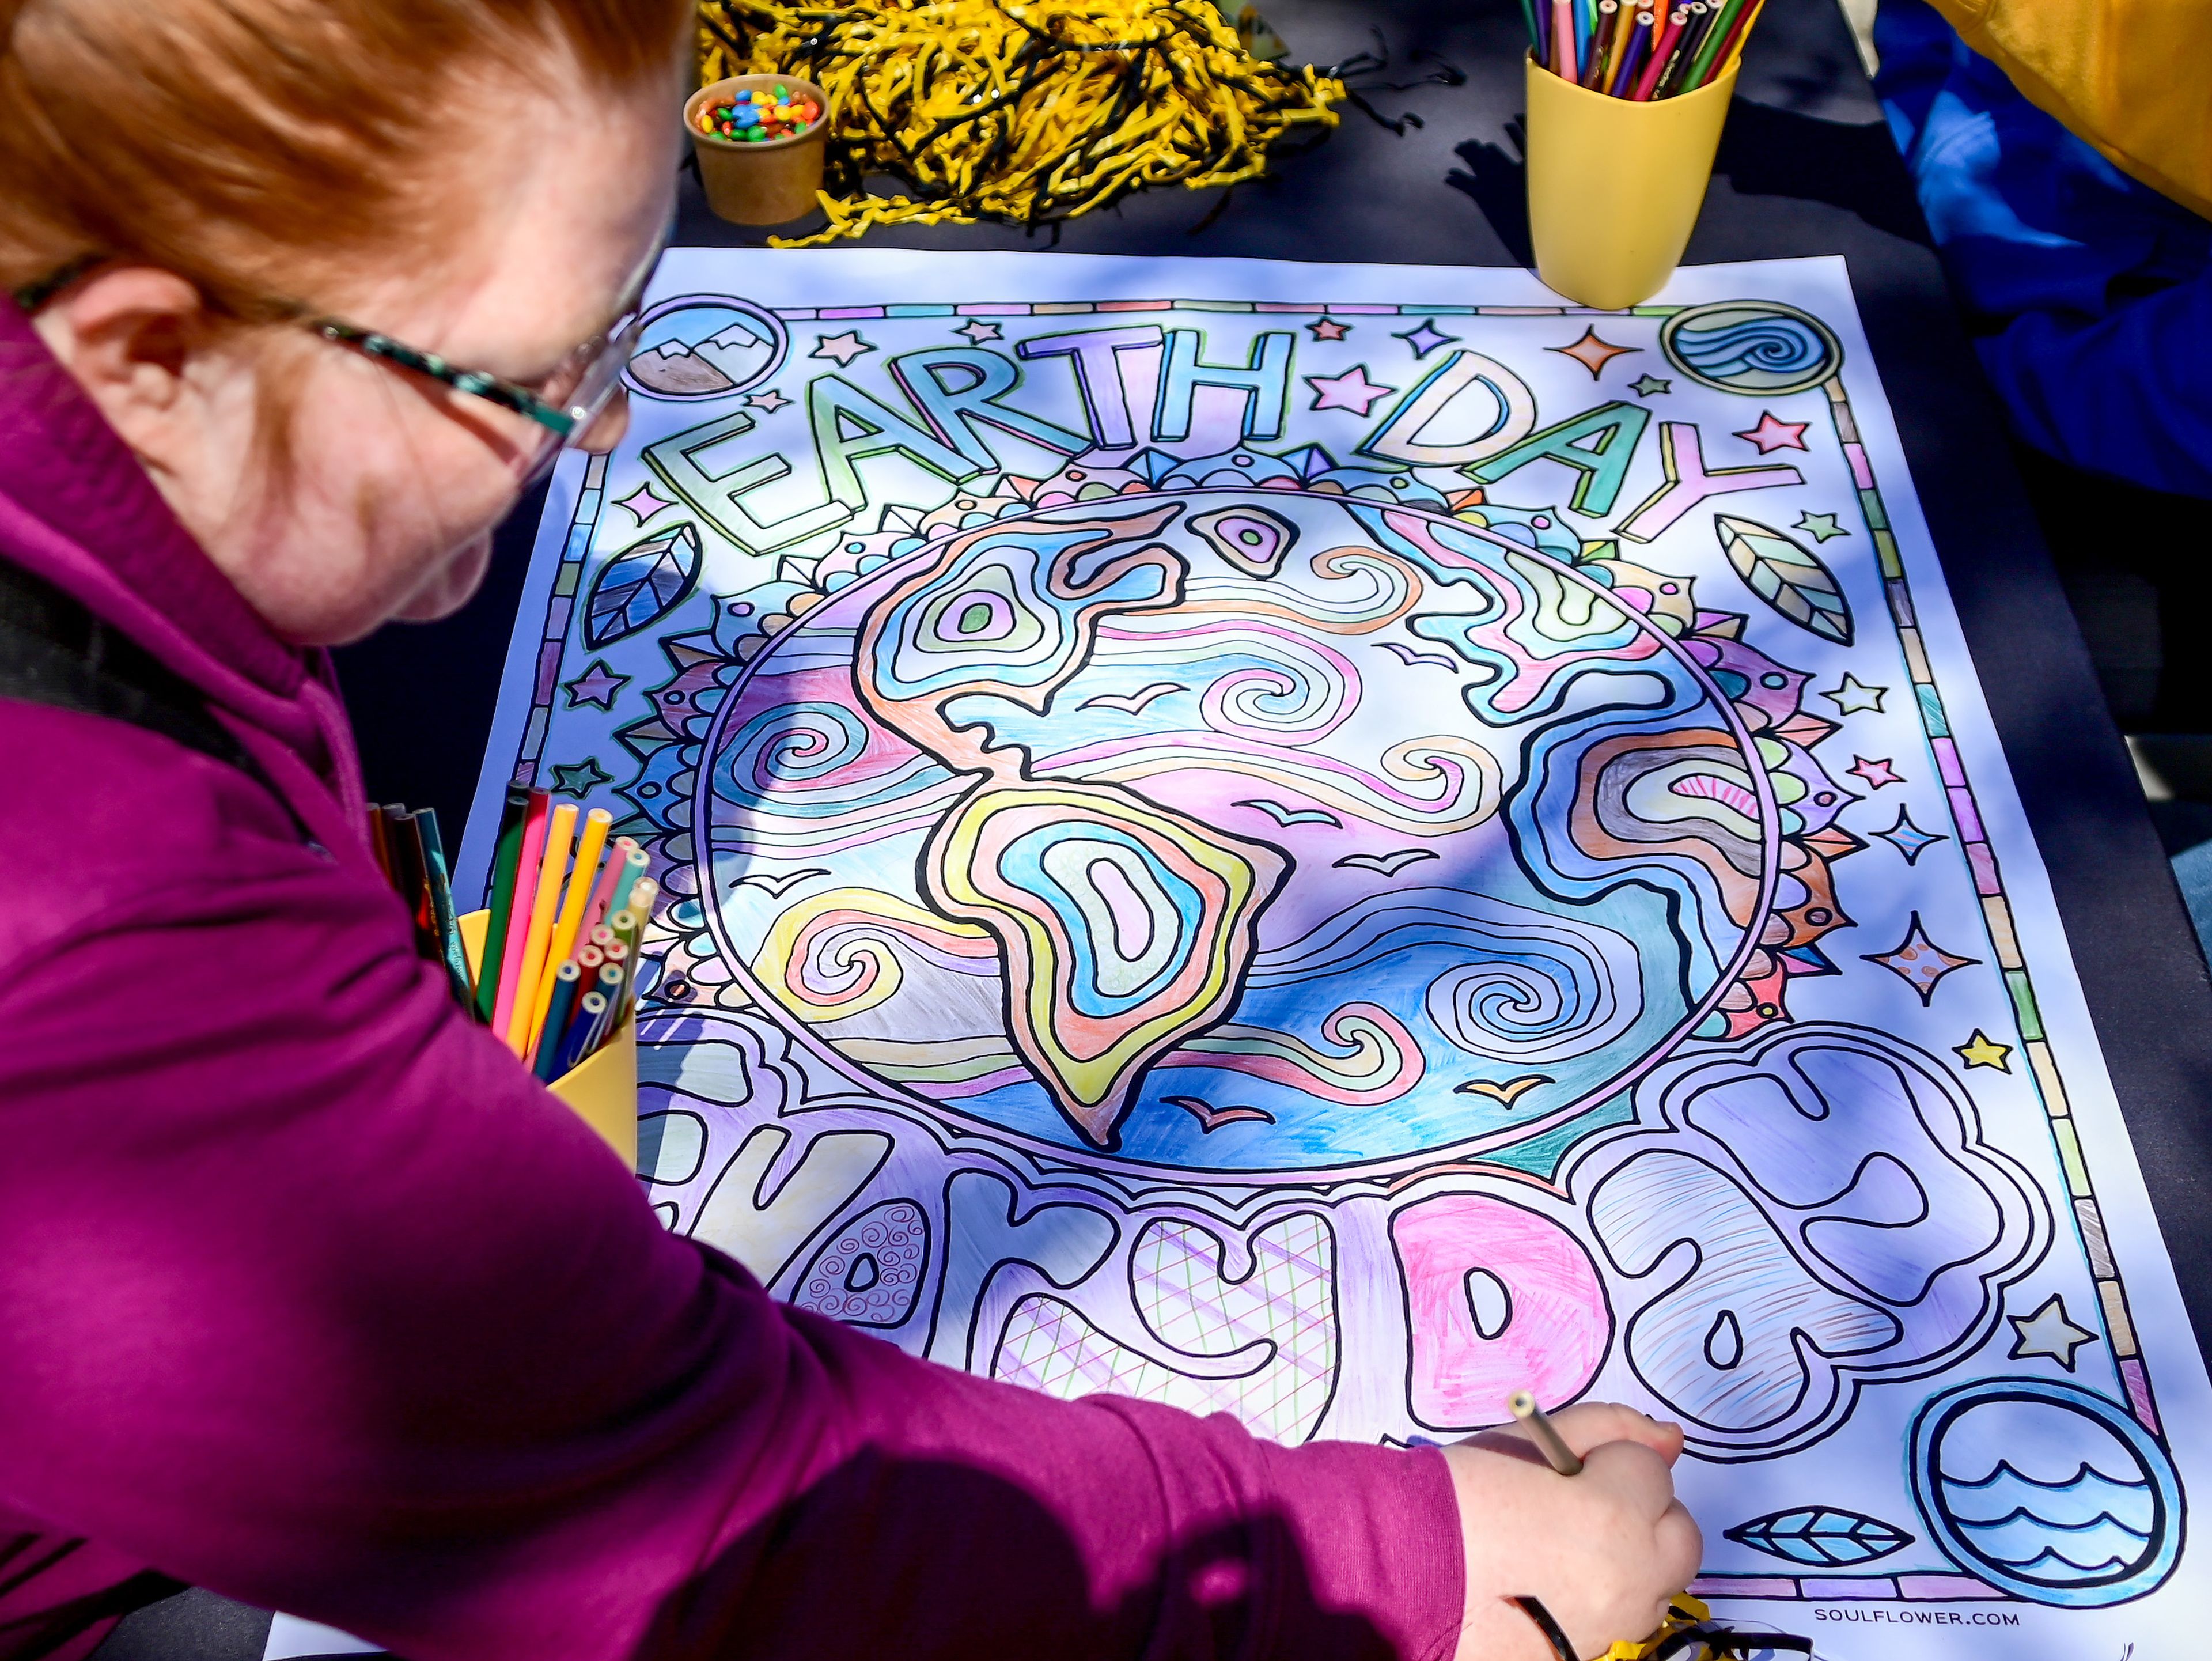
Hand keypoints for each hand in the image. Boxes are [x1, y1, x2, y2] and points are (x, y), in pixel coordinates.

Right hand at [1439, 1402, 1700, 1660]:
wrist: (1396, 1575)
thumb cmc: (1455, 1496)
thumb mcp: (1524, 1440)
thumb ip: (1606, 1428)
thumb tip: (1669, 1438)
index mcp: (1614, 1517)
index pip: (1652, 1468)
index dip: (1609, 1460)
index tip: (1565, 1467)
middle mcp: (1627, 1582)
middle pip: (1680, 1536)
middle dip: (1644, 1512)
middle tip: (1583, 1504)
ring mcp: (1610, 1628)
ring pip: (1656, 1583)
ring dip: (1629, 1559)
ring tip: (1558, 1548)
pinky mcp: (1586, 1654)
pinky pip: (1620, 1618)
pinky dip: (1600, 1597)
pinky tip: (1545, 1585)